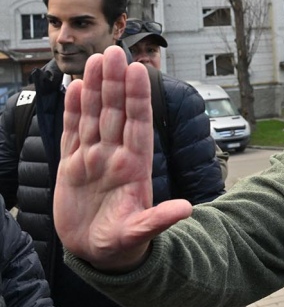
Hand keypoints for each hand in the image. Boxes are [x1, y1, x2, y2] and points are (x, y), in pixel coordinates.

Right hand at [54, 46, 191, 271]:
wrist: (97, 255)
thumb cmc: (123, 244)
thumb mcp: (141, 234)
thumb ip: (159, 220)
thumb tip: (186, 210)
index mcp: (134, 167)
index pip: (138, 124)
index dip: (138, 97)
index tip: (139, 70)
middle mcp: (115, 156)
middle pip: (115, 112)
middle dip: (116, 83)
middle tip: (114, 51)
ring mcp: (94, 158)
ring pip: (94, 115)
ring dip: (96, 88)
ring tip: (96, 59)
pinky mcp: (73, 165)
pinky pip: (72, 132)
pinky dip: (73, 110)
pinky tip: (76, 87)